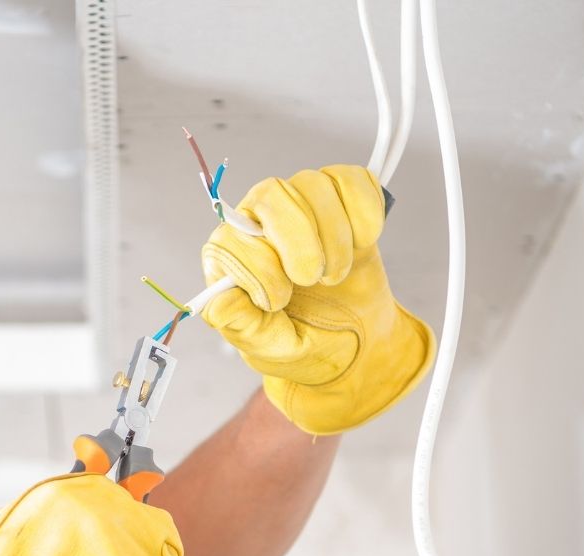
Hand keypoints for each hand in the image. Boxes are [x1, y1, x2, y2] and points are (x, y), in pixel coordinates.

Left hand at [200, 165, 434, 434]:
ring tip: (336, 274)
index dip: (260, 269)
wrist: (356, 342)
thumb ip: (243, 328)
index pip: (230, 238)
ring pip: (313, 184)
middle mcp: (260, 221)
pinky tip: (362, 243)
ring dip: (335, 235)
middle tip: (313, 280)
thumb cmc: (306, 340)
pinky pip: (351, 179)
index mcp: (231, 257)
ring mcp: (301, 203)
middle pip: (270, 194)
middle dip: (299, 242)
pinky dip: (364, 211)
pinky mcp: (341, 197)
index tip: (280, 302)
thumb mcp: (270, 348)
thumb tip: (219, 303)